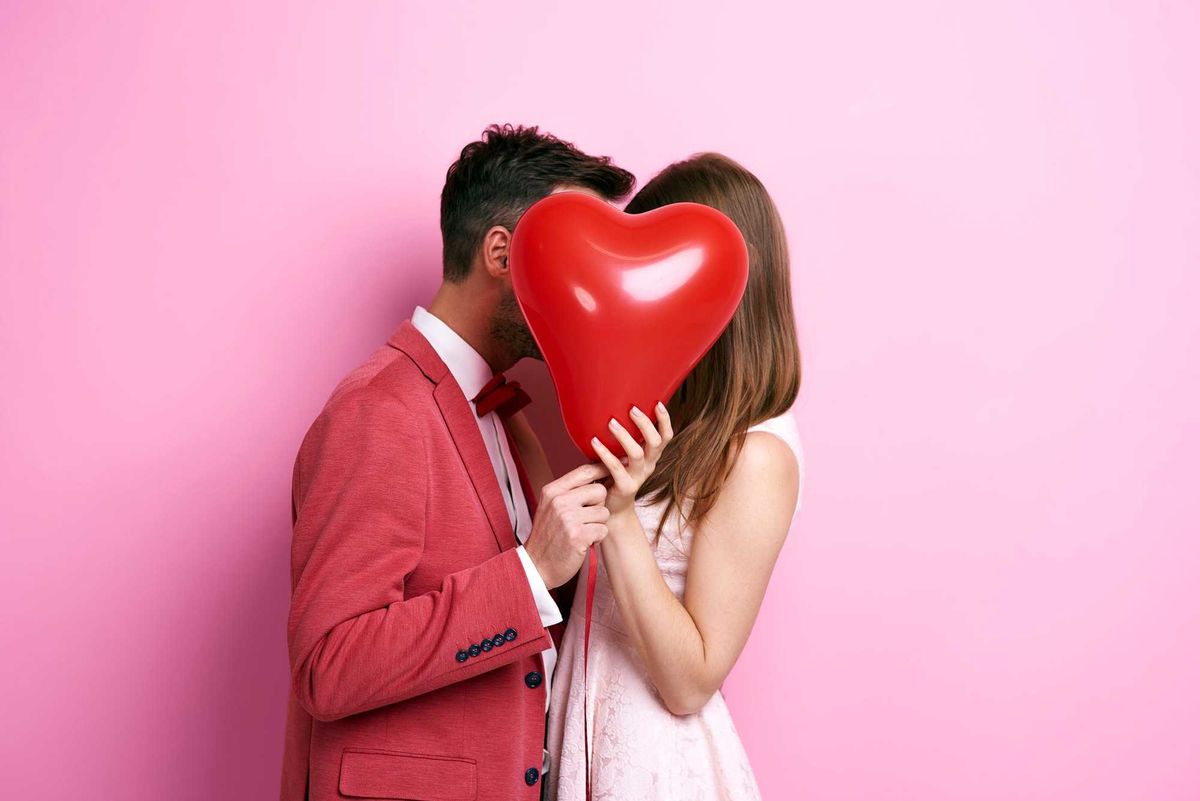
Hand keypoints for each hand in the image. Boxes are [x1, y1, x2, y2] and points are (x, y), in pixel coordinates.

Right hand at [523, 462, 610, 588]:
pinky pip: (603, 529)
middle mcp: (559, 501)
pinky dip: (597, 538)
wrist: (536, 566)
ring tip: (582, 532)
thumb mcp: (551, 506)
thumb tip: (597, 472)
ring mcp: (568, 518)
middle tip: (586, 519)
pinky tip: (584, 542)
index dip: (602, 469)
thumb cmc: (548, 536)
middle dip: (598, 506)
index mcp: (552, 491)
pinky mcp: (578, 536)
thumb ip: (569, 490)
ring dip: (597, 524)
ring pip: (604, 512)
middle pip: (599, 491)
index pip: (584, 471)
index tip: (613, 471)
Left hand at [591, 402, 673, 516]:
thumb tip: (612, 409)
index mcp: (651, 457)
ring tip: (611, 422)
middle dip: (645, 424)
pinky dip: (605, 453)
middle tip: (632, 409)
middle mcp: (649, 466)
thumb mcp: (625, 457)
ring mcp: (638, 478)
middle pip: (655, 443)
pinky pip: (616, 468)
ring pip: (637, 454)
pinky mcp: (625, 487)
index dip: (665, 420)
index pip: (665, 437)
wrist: (612, 509)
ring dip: (625, 436)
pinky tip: (594, 442)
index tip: (658, 403)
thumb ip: (625, 440)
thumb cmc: (615, 476)